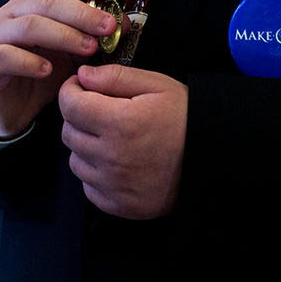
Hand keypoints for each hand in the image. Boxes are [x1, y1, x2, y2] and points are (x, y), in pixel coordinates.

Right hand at [0, 0, 122, 139]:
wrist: (4, 107)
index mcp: (34, 3)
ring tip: (88, 48)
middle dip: (82, 12)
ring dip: (63, 34)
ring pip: (29, 25)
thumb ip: (92, 36)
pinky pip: (5, 56)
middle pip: (48, 2)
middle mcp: (13, 13)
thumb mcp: (71, 54)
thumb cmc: (39, 72)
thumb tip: (122, 22)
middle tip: (108, 26)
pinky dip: (28, 61)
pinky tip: (47, 70)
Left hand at [58, 62, 186, 218]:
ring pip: (75, 160)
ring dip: (85, 146)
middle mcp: (113, 157)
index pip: (69, 104)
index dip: (70, 91)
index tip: (80, 88)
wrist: (212, 160)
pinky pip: (88, 187)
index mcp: (120, 123)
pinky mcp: (120, 206)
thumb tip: (82, 76)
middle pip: (68, 132)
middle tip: (99, 111)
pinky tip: (115, 162)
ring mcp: (115, 185)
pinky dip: (95, 174)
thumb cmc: (186, 119)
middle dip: (78, 117)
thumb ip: (115, 77)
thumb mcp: (156, 85)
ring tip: (110, 138)